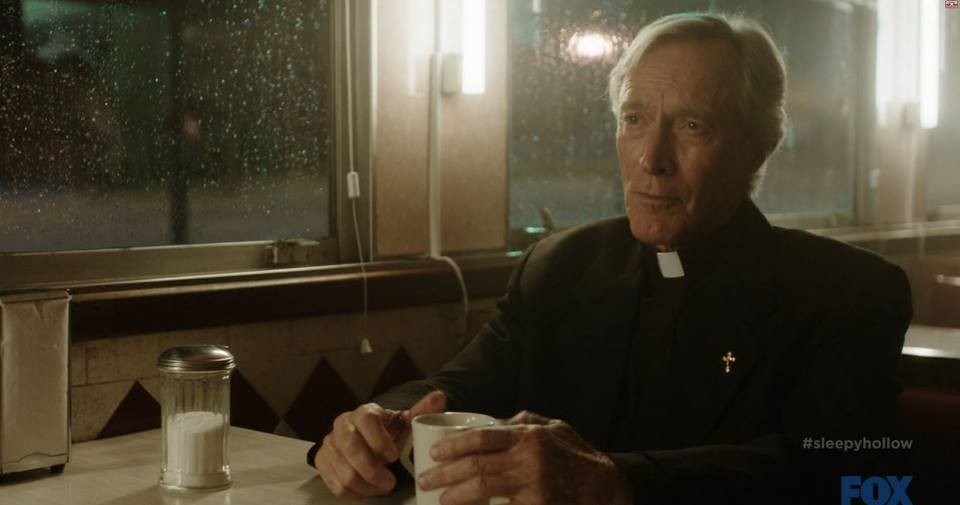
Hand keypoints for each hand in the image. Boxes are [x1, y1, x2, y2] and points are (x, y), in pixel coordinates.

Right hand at [315, 390, 446, 497]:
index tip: (393, 456)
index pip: (367, 421)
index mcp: (364, 412)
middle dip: (373, 471)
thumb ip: (422, 411)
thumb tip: (439, 397)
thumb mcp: (406, 421)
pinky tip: (368, 489)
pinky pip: (336, 485)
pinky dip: (355, 492)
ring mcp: (330, 445)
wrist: (365, 437)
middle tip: (390, 482)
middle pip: (351, 450)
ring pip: (344, 473)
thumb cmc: (388, 431)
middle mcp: (342, 425)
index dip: (380, 440)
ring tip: (382, 486)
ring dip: (367, 486)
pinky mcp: (324, 462)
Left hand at [418, 411, 632, 504]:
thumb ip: (522, 423)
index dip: (455, 446)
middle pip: (477, 466)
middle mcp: (529, 459)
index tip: (436, 454)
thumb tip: (492, 423)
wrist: (607, 486)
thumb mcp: (554, 428)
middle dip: (446, 474)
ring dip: (457, 497)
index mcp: (529, 436)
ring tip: (440, 499)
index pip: (483, 438)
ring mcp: (534, 486)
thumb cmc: (576, 455)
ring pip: (484, 490)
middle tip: (425, 480)